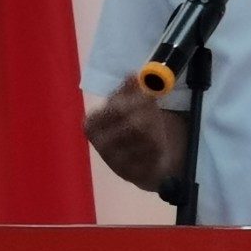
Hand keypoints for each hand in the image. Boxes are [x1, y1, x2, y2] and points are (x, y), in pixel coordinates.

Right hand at [84, 75, 183, 191]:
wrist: (141, 161)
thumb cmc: (132, 127)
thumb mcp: (129, 105)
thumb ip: (129, 90)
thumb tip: (131, 76)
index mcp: (92, 124)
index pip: (117, 108)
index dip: (137, 100)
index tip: (151, 95)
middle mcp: (100, 145)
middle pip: (134, 123)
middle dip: (151, 114)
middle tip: (157, 110)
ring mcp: (115, 162)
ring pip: (146, 138)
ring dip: (156, 130)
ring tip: (155, 129)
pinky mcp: (131, 174)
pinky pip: (153, 154)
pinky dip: (158, 147)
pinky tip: (156, 147)